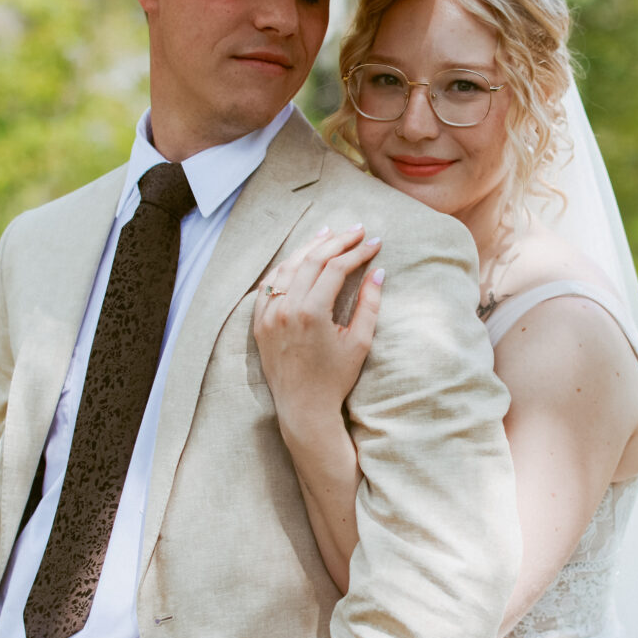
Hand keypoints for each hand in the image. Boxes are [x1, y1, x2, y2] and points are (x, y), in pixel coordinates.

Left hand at [253, 225, 383, 430]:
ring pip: (288, 267)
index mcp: (311, 312)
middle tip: (357, 230)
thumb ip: (369, 304)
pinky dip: (285, 267)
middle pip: (312, 259)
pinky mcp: (259, 322)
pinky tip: (299, 257)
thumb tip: (378, 272)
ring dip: (309, 247)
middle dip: (337, 241)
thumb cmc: (335, 378)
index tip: (375, 242)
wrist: (303, 408)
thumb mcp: (359, 342)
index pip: (336, 267)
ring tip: (329, 233)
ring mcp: (268, 314)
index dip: (358, 251)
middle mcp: (285, 308)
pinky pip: (269, 285)